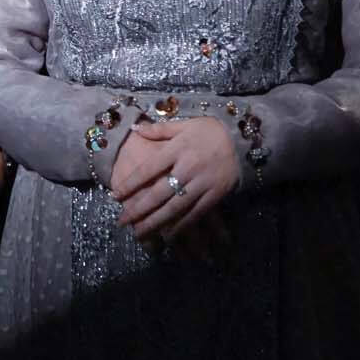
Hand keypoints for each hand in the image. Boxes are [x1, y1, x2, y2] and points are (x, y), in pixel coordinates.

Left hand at [111, 117, 238, 244]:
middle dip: (138, 209)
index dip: (130, 183)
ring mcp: (202, 183)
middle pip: (158, 193)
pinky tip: (169, 235)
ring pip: (175, 207)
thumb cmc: (212, 130)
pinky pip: (196, 213)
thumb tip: (135, 128)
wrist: (245, 139)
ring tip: (140, 233)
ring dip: (156, 222)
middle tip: (122, 221)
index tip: (115, 196)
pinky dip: (182, 226)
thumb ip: (160, 130)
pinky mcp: (215, 194)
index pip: (148, 169)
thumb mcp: (186, 124)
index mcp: (177, 149)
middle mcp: (187, 168)